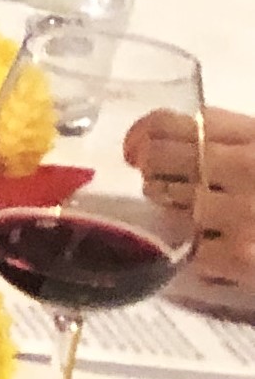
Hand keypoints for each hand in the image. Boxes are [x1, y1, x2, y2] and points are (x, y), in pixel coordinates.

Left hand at [127, 105, 254, 314]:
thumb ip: (234, 138)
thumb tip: (163, 135)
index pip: (179, 122)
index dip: (146, 132)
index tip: (136, 146)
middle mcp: (250, 166)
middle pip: (164, 158)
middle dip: (154, 169)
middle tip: (161, 181)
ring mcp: (243, 213)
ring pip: (170, 201)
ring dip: (170, 206)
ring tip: (190, 210)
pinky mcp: (241, 256)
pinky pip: (190, 246)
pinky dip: (196, 247)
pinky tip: (216, 246)